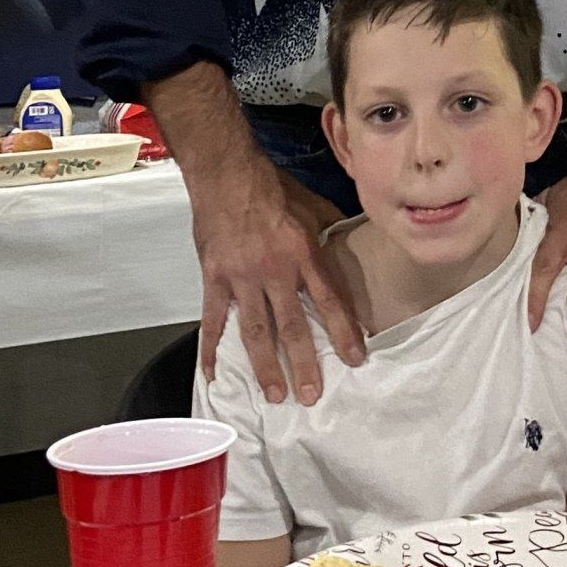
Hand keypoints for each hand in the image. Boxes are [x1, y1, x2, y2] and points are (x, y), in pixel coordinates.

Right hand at [190, 147, 362, 404]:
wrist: (225, 171)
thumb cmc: (270, 186)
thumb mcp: (312, 204)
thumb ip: (331, 229)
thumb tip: (352, 241)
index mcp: (303, 253)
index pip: (330, 300)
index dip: (343, 331)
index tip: (355, 359)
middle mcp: (275, 270)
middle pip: (293, 326)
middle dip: (304, 363)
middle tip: (312, 395)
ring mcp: (242, 278)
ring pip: (256, 331)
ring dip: (266, 366)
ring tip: (275, 395)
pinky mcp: (214, 278)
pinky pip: (213, 321)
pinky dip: (211, 350)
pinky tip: (214, 374)